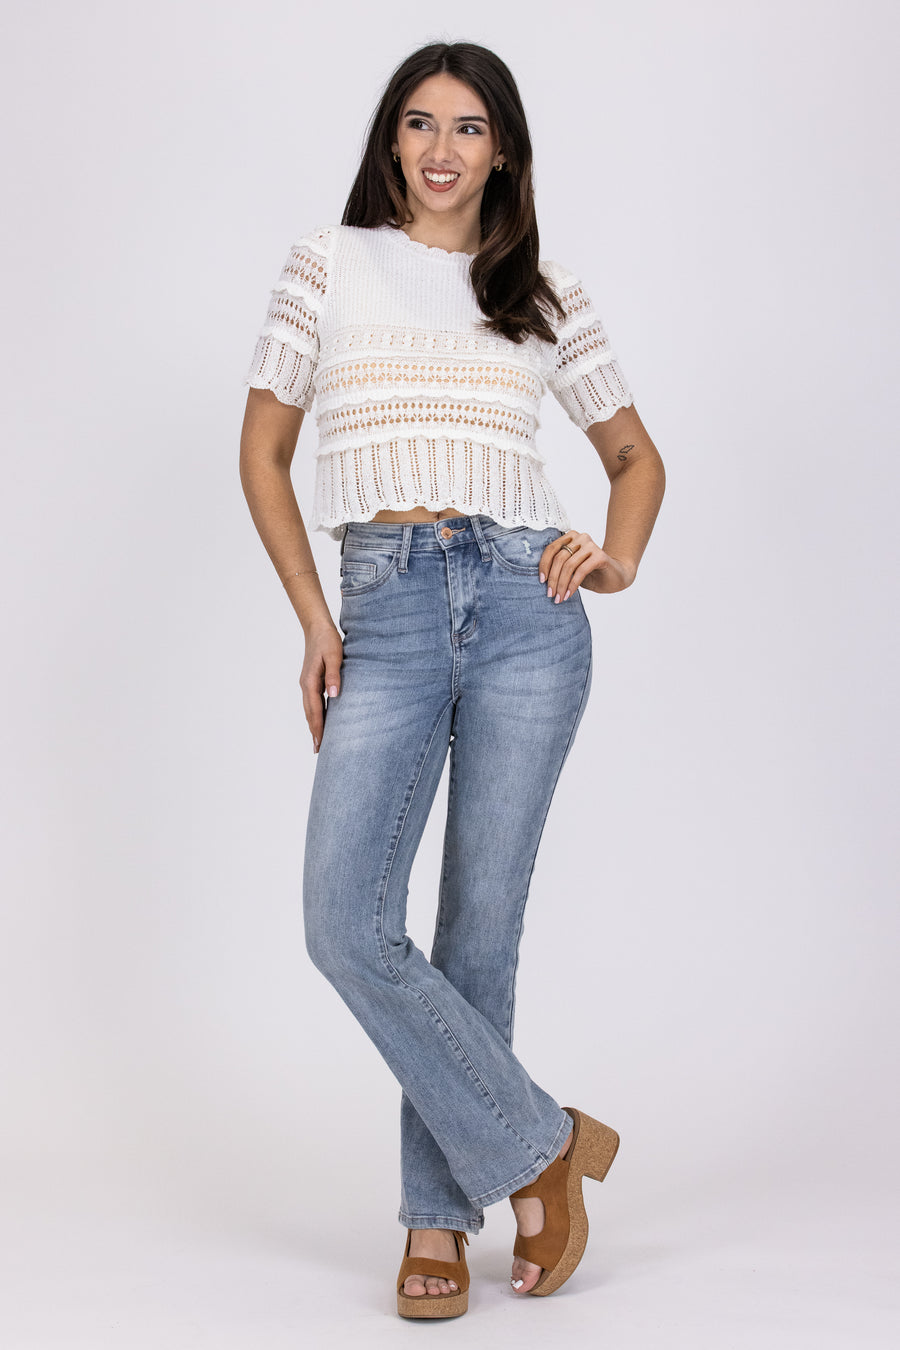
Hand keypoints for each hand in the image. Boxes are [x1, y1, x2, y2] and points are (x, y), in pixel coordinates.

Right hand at [300, 621, 344, 752]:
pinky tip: (321, 719)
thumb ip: (334, 675)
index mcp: (310, 682)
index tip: (320, 744)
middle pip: (309, 713)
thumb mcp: (334, 656)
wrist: (317, 627)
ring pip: (310, 709)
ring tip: (319, 740)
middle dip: (314, 732)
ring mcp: (307, 683)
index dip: (318, 728)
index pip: (315, 711)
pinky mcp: (310, 680)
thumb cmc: (327, 640)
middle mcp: (306, 685)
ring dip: (313, 724)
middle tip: (318, 751)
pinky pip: (313, 702)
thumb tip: (334, 696)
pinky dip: (315, 714)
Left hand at [539, 530, 635, 600]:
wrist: (615, 577)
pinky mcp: (600, 555)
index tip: (541, 581)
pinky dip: (573, 584)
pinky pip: (581, 571)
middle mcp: (580, 537)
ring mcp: (591, 545)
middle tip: (550, 594)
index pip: (552, 548)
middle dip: (553, 578)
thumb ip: (559, 567)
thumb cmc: (591, 574)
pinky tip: (569, 594)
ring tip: (559, 598)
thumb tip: (542, 578)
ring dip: (562, 584)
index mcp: (571, 537)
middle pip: (559, 558)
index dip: (544, 565)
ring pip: (569, 565)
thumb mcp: (571, 569)